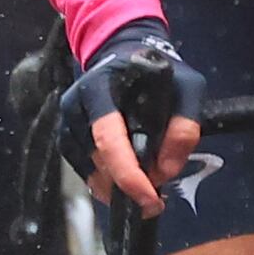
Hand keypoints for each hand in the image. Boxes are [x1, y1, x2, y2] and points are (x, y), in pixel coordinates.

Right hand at [61, 19, 199, 217]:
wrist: (125, 56)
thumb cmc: (157, 74)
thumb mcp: (187, 88)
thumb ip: (184, 127)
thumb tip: (165, 171)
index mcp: (99, 87)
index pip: (109, 138)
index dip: (128, 174)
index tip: (149, 198)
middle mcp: (75, 105)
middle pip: (98, 160)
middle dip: (128, 184)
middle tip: (157, 193)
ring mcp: (67, 122)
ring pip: (89, 171)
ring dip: (117, 187)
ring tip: (144, 184)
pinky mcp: (66, 137)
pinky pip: (83, 172)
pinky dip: (105, 183)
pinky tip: (125, 181)